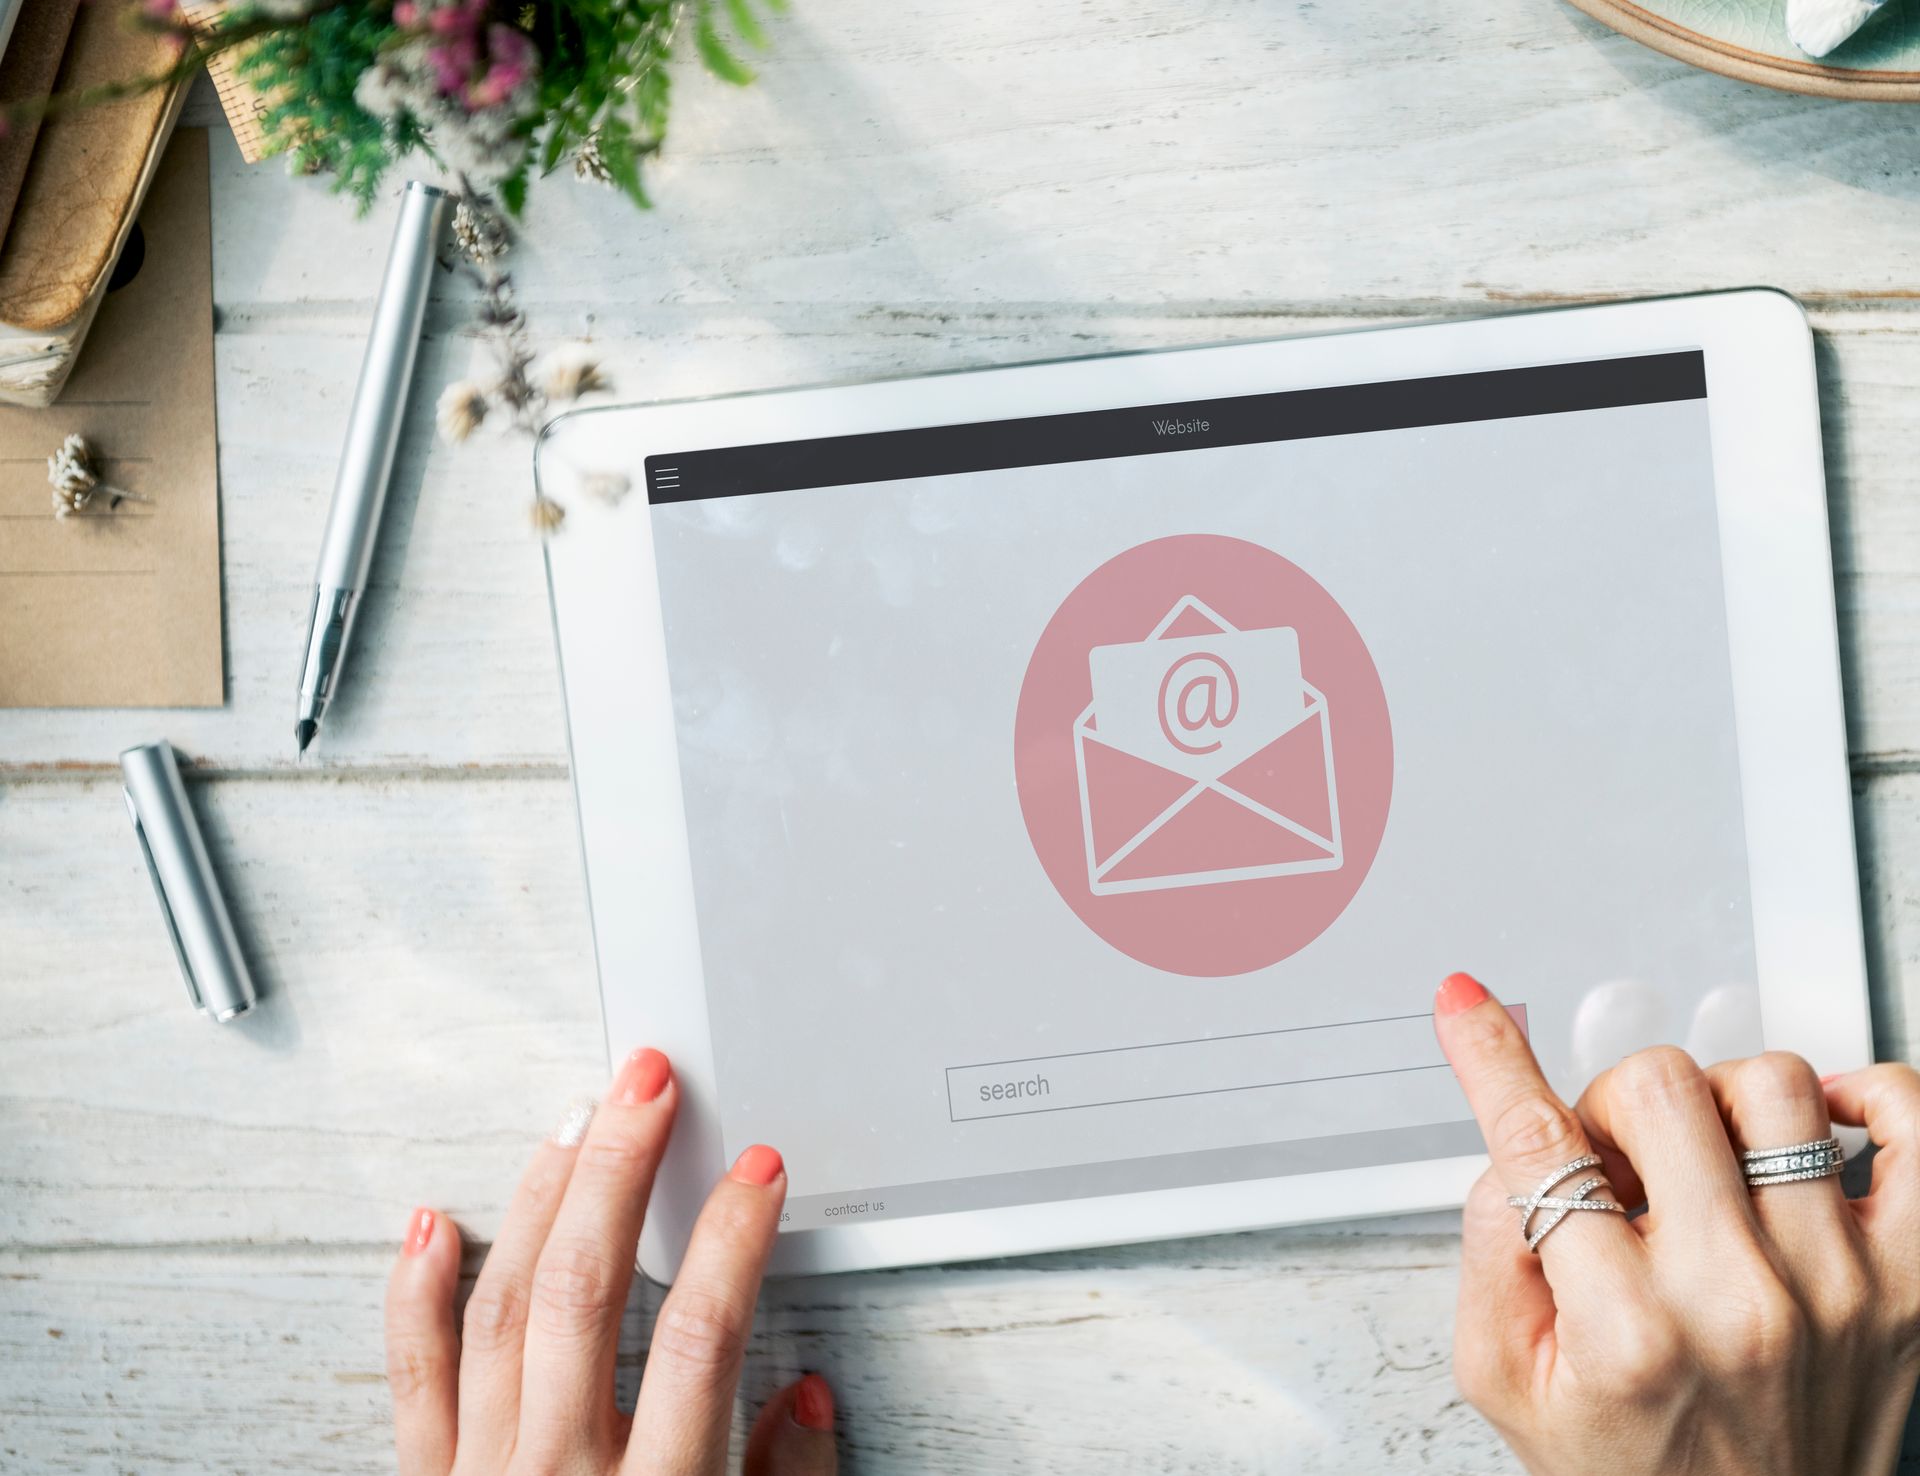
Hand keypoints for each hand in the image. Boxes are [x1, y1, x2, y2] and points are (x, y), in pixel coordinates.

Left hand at [384, 1047, 836, 1475]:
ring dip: (539, 1199)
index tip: (757, 1167)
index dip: (733, 1238)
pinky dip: (414, 1297)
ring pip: (504, 1308)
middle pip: (591, 1289)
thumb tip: (811, 1394)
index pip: (703, 1338)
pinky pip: (411, 1381)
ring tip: (575, 1120)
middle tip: (647, 1084)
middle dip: (621, 1168)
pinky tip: (433, 1224)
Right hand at [1438, 972, 1919, 1474]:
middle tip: (1612, 1158)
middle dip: (1611, 1104)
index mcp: (1627, 1331)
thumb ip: (1488, 1250)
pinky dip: (1868, 1095)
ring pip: (1771, 1084)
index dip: (1490, 1058)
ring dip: (1716, 1101)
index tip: (1467, 1007)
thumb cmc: (1634, 1466)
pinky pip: (1912, 1124)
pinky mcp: (1909, 1282)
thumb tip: (1511, 1139)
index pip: (1540, 1146)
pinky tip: (1816, 1121)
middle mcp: (1739, 1301)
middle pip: (1658, 1087)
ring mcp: (1838, 1286)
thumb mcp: (1505, 1378)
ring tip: (1703, 1158)